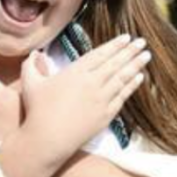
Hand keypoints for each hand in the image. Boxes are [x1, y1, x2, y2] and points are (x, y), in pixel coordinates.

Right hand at [18, 34, 150, 164]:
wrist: (47, 139)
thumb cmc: (37, 111)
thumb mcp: (30, 84)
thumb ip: (31, 65)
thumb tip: (34, 53)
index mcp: (75, 72)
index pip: (100, 54)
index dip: (114, 45)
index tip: (126, 38)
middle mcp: (92, 82)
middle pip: (115, 63)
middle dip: (130, 51)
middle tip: (142, 42)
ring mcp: (101, 99)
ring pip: (122, 78)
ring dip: (135, 65)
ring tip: (146, 55)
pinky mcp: (106, 114)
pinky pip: (122, 96)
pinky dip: (132, 85)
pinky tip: (140, 78)